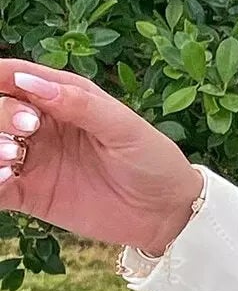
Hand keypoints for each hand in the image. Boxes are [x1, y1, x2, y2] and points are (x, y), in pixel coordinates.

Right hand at [0, 59, 204, 255]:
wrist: (167, 213)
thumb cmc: (153, 160)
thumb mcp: (124, 127)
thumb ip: (79, 104)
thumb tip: (29, 80)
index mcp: (63, 98)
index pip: (17, 77)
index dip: (2, 76)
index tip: (1, 85)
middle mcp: (41, 126)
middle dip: (1, 113)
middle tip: (28, 129)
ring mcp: (33, 160)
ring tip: (10, 156)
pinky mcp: (30, 194)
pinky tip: (5, 179)